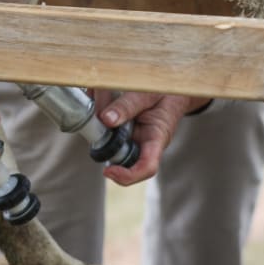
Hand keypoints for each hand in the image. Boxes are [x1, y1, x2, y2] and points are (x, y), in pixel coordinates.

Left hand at [93, 91, 210, 185]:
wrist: (169, 89)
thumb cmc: (165, 94)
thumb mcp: (149, 94)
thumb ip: (129, 105)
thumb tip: (106, 119)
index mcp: (157, 138)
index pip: (147, 167)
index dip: (127, 175)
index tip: (108, 171)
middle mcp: (142, 143)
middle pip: (121, 158)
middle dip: (104, 147)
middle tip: (94, 127)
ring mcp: (131, 138)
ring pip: (108, 143)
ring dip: (99, 127)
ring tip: (99, 102)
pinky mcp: (120, 130)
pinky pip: (104, 129)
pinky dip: (98, 116)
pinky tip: (99, 100)